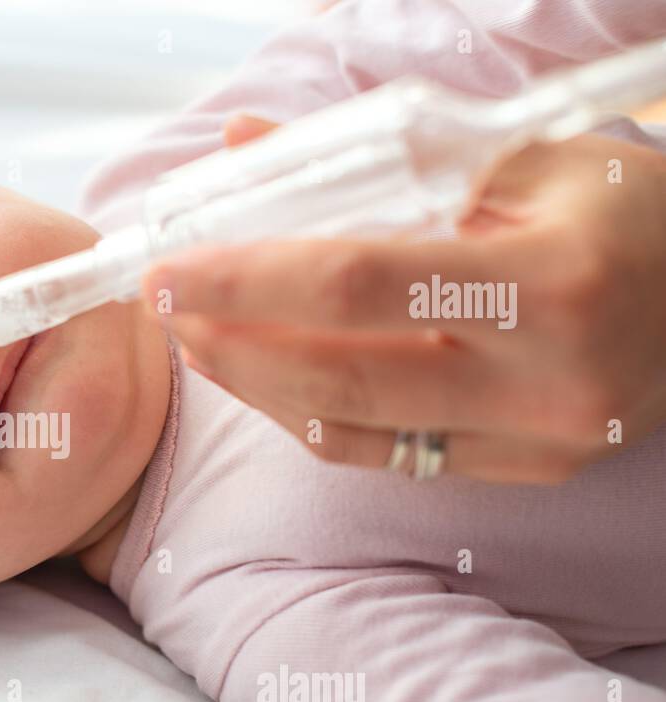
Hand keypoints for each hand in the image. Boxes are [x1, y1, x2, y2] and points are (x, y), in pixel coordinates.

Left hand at [141, 114, 665, 482]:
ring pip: (351, 430)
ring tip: (201, 340)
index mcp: (548, 281)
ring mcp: (537, 441)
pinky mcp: (527, 471)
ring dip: (256, 386)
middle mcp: (545, 379)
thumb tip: (245, 144)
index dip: (245, 278)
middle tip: (166, 307)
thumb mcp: (520, 158)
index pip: (353, 283)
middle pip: (336, 374)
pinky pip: (388, 457)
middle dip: (229, 342)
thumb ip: (378, 154)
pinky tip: (269, 381)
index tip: (166, 270)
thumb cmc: (626, 211)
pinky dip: (311, 419)